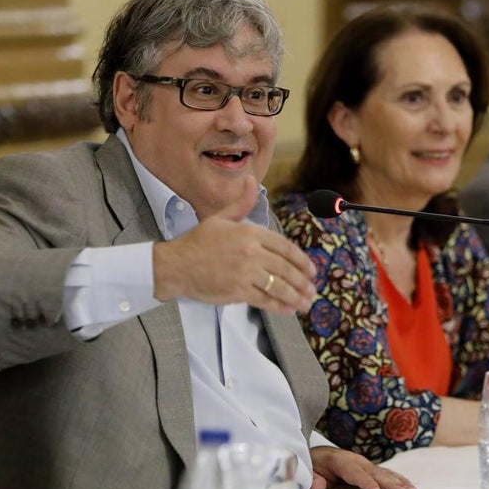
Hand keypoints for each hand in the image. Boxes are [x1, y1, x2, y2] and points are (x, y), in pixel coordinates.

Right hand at [153, 175, 315, 313]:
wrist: (176, 265)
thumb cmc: (197, 242)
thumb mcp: (220, 218)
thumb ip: (241, 203)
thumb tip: (250, 179)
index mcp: (250, 232)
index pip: (284, 247)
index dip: (301, 261)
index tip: (311, 270)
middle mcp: (251, 251)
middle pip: (285, 268)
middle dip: (302, 281)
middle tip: (312, 290)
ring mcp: (245, 272)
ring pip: (278, 285)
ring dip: (295, 296)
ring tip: (305, 303)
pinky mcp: (238, 290)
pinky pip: (264, 299)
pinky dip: (279, 305)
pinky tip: (289, 309)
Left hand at [309, 446, 415, 488]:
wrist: (319, 455)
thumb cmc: (315, 465)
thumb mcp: (310, 470)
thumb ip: (313, 478)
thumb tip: (318, 487)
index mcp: (341, 461)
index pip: (357, 474)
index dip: (368, 484)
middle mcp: (356, 461)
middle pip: (375, 474)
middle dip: (390, 484)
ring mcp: (365, 464)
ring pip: (384, 473)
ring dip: (398, 482)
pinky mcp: (370, 468)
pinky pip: (386, 474)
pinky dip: (399, 480)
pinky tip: (410, 487)